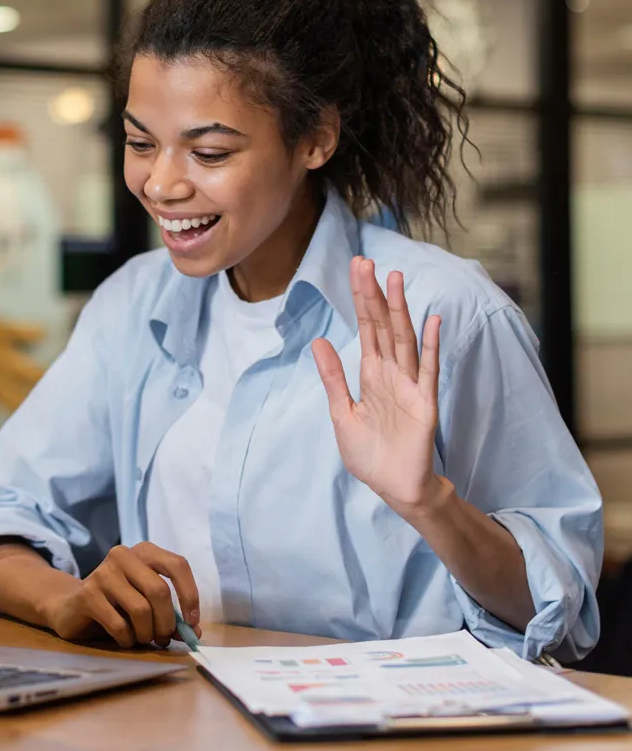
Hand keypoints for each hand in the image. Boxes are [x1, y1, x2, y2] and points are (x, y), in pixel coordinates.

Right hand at [43, 542, 201, 648]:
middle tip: (164, 639)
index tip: (192, 622)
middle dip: (167, 623)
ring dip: (147, 634)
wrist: (71, 607)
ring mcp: (103, 572)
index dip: (190, 595)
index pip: (177, 565)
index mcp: (144, 551)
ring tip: (142, 639)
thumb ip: (172, 614)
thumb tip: (194, 631)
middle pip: (159, 591)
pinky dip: (127, 639)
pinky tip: (124, 639)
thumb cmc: (117, 605)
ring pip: (141, 610)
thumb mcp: (147, 604)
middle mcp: (123, 555)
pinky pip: (119, 625)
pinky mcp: (87, 594)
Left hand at [311, 256, 443, 519]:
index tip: (356, 269)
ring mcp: (409, 386)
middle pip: (383, 326)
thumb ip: (333, 378)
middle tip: (365, 261)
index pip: (367, 328)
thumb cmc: (370, 454)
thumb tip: (318, 342)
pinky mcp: (424, 404)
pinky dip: (430, 346)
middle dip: (373, 295)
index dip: (361, 299)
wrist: (394, 488)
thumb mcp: (341, 413)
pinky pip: (428, 370)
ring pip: (404, 340)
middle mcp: (391, 374)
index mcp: (371, 375)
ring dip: (399, 310)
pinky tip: (431, 320)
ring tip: (394, 279)